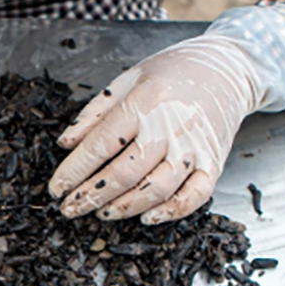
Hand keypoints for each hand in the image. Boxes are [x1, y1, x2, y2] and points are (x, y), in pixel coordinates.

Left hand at [47, 5, 284, 223]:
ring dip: (124, 207)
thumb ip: (95, 111)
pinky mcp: (214, 162)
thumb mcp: (129, 78)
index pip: (101, 144)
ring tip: (102, 213)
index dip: (74, 171)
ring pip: (156, 189)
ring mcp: (195, 146)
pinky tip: (147, 217)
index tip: (56, 188)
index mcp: (146, 100)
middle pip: (124, 172)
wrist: (228, 68)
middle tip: (70, 208)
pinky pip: (194, 197)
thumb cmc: (173, 72)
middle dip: (91, 195)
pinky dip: (171, 212)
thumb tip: (66, 144)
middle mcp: (171, 125)